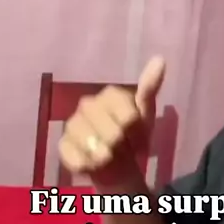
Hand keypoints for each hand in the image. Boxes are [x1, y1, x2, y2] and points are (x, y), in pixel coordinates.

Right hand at [58, 56, 165, 180]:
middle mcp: (88, 105)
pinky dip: (87, 164)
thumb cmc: (131, 135)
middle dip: (121, 144)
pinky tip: (93, 164)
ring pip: (93, 144)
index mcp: (110, 95)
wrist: (115, 161)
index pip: (128, 116)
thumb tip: (160, 59)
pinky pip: (76, 157)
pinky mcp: (63, 145)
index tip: (135, 133)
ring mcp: (73, 124)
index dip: (135, 131)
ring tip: (109, 156)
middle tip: (121, 145)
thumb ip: (150, 88)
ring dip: (106, 156)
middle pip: (112, 132)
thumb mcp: (145, 115)